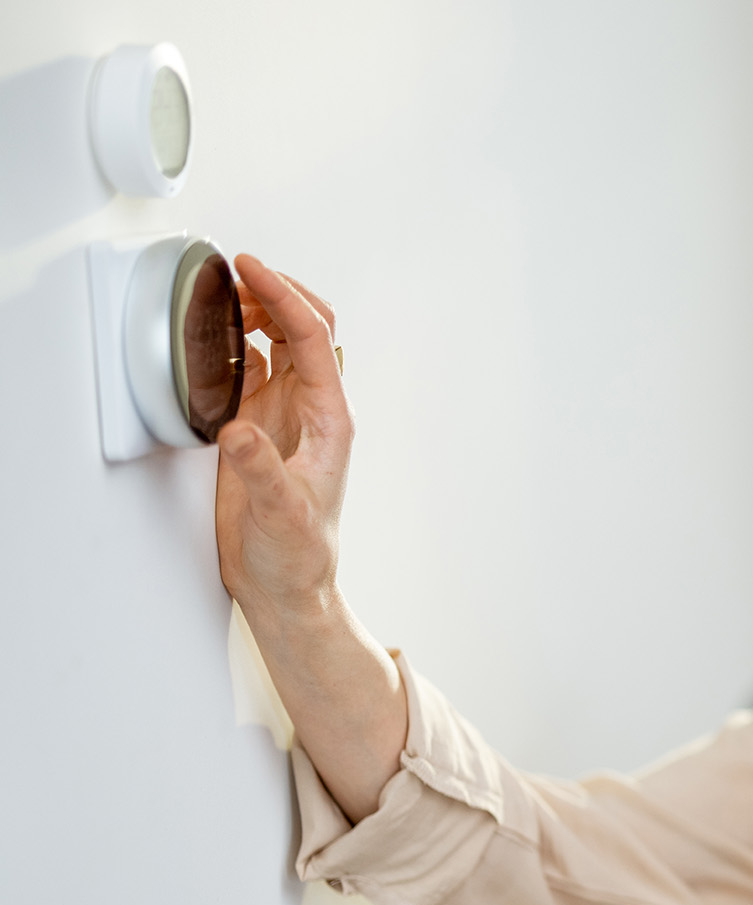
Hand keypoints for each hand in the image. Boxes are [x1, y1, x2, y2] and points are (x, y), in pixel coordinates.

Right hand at [214, 254, 350, 618]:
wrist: (287, 584)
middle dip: (277, 292)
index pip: (313, 338)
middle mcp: (314, 409)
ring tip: (225, 294)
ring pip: (283, 343)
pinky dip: (240, 344)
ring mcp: (288, 415)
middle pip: (308, 328)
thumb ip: (258, 470)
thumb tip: (238, 429)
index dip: (283, 296)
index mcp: (330, 418)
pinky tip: (217, 337)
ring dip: (260, 312)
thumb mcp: (280, 512)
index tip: (249, 267)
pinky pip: (256, 370)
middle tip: (236, 271)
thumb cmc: (297, 554)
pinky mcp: (262, 427)